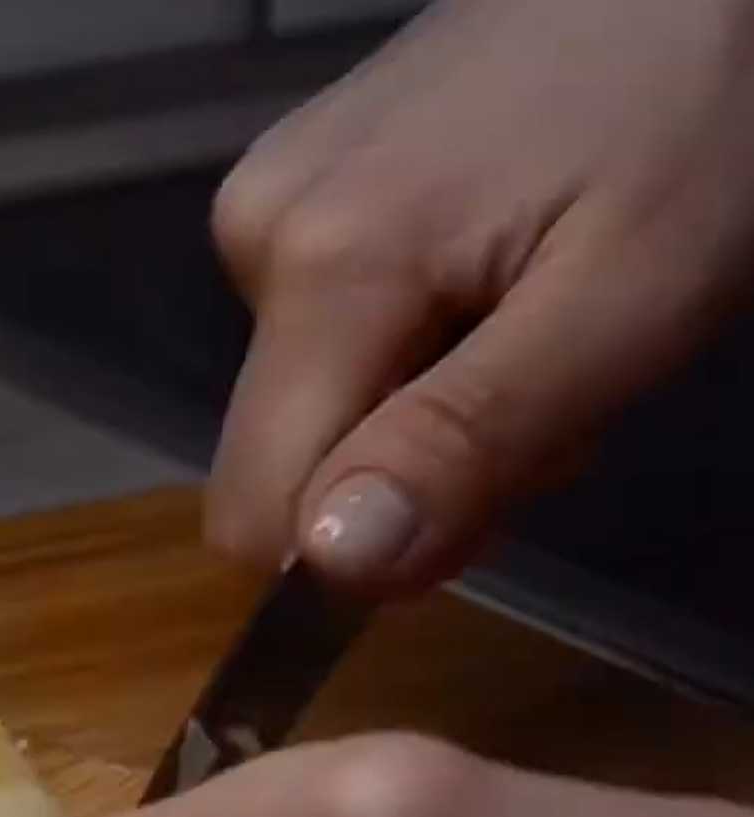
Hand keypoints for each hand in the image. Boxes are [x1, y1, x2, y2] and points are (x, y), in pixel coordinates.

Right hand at [205, 0, 753, 595]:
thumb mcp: (625, 305)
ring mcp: (268, 198)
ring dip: (431, 402)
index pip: (256, 517)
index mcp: (320, 269)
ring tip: (547, 300)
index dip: (364, 553)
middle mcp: (255, 234)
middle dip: (418, 468)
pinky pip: (326, 330)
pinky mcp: (298, 180)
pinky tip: (508, 262)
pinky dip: (422, 337)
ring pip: (316, 400)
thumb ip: (469, 442)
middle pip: (291, 460)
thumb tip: (329, 564)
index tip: (497, 501)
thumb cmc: (698, 116)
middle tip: (558, 377)